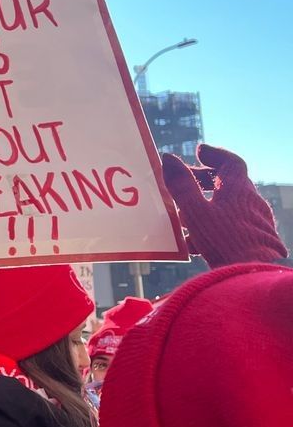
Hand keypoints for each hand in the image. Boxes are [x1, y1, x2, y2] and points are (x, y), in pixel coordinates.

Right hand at [162, 145, 286, 266]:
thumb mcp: (194, 211)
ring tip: (185, 219)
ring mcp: (257, 222)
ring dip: (208, 206)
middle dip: (204, 182)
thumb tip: (168, 159)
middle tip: (184, 184)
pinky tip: (198, 243)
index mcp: (239, 190)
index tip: (198, 152)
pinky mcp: (258, 240)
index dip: (214, 155)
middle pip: (229, 183)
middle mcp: (252, 202)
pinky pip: (235, 225)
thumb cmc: (223, 241)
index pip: (231, 162)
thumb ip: (181, 185)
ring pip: (230, 206)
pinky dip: (215, 226)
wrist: (252, 274)